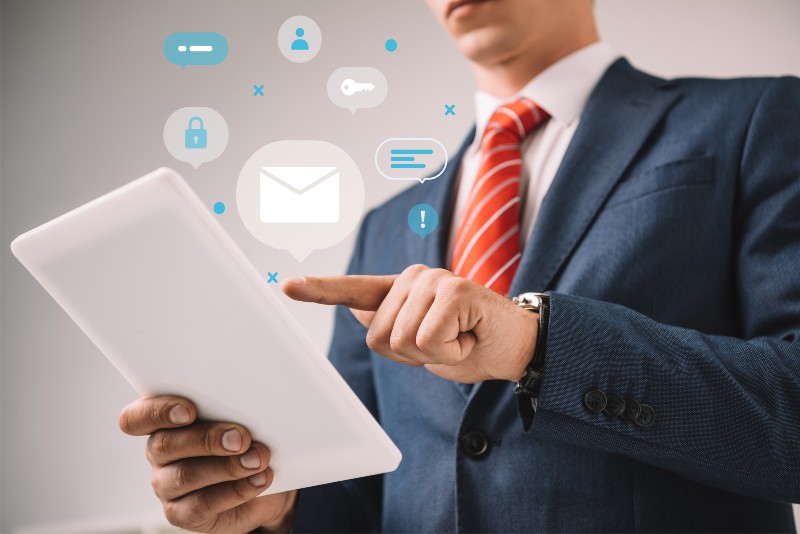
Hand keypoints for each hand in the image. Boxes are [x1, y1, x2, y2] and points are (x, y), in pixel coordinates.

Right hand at [119, 396, 295, 532]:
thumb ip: (231, 410)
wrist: (262, 476)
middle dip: (207, 439)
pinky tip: (259, 479)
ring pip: (186, 475)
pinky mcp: (183, 513)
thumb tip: (248, 409)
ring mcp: (166, 486)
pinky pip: (204, 504)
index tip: (189, 411)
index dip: (157, 412)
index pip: (135, 418)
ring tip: (257, 459)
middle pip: (165, 444)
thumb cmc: (244, 437)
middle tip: (241, 438)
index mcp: (162, 422)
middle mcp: (158, 453)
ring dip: (227, 466)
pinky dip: (237, 490)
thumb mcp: (238, 417)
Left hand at [281, 264, 537, 382]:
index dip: (319, 290)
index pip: (353, 289)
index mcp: (401, 291)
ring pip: (403, 339)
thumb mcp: (423, 345)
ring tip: (458, 339)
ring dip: (433, 355)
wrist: (516, 347)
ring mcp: (433, 279)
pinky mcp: (454, 289)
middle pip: (379, 337)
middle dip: (412, 356)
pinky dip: (450, 352)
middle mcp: (413, 278)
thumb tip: (360, 309)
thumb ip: (392, 327)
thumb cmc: (468, 345)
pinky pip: (429, 339)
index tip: (286, 286)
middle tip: (445, 344)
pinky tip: (468, 336)